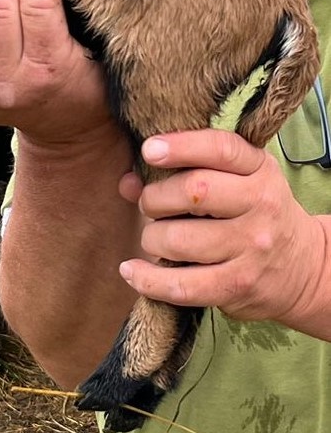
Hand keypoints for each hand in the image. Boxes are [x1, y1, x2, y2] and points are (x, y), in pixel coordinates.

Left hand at [117, 129, 326, 327]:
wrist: (304, 267)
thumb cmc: (251, 213)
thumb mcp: (234, 180)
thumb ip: (182, 172)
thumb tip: (128, 183)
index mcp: (258, 169)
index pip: (221, 149)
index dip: (181, 146)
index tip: (149, 149)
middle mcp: (260, 204)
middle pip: (194, 190)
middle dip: (155, 197)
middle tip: (151, 205)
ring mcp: (251, 248)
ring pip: (180, 239)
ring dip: (151, 237)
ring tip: (154, 237)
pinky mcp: (238, 286)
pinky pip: (182, 285)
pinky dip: (148, 279)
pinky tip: (131, 271)